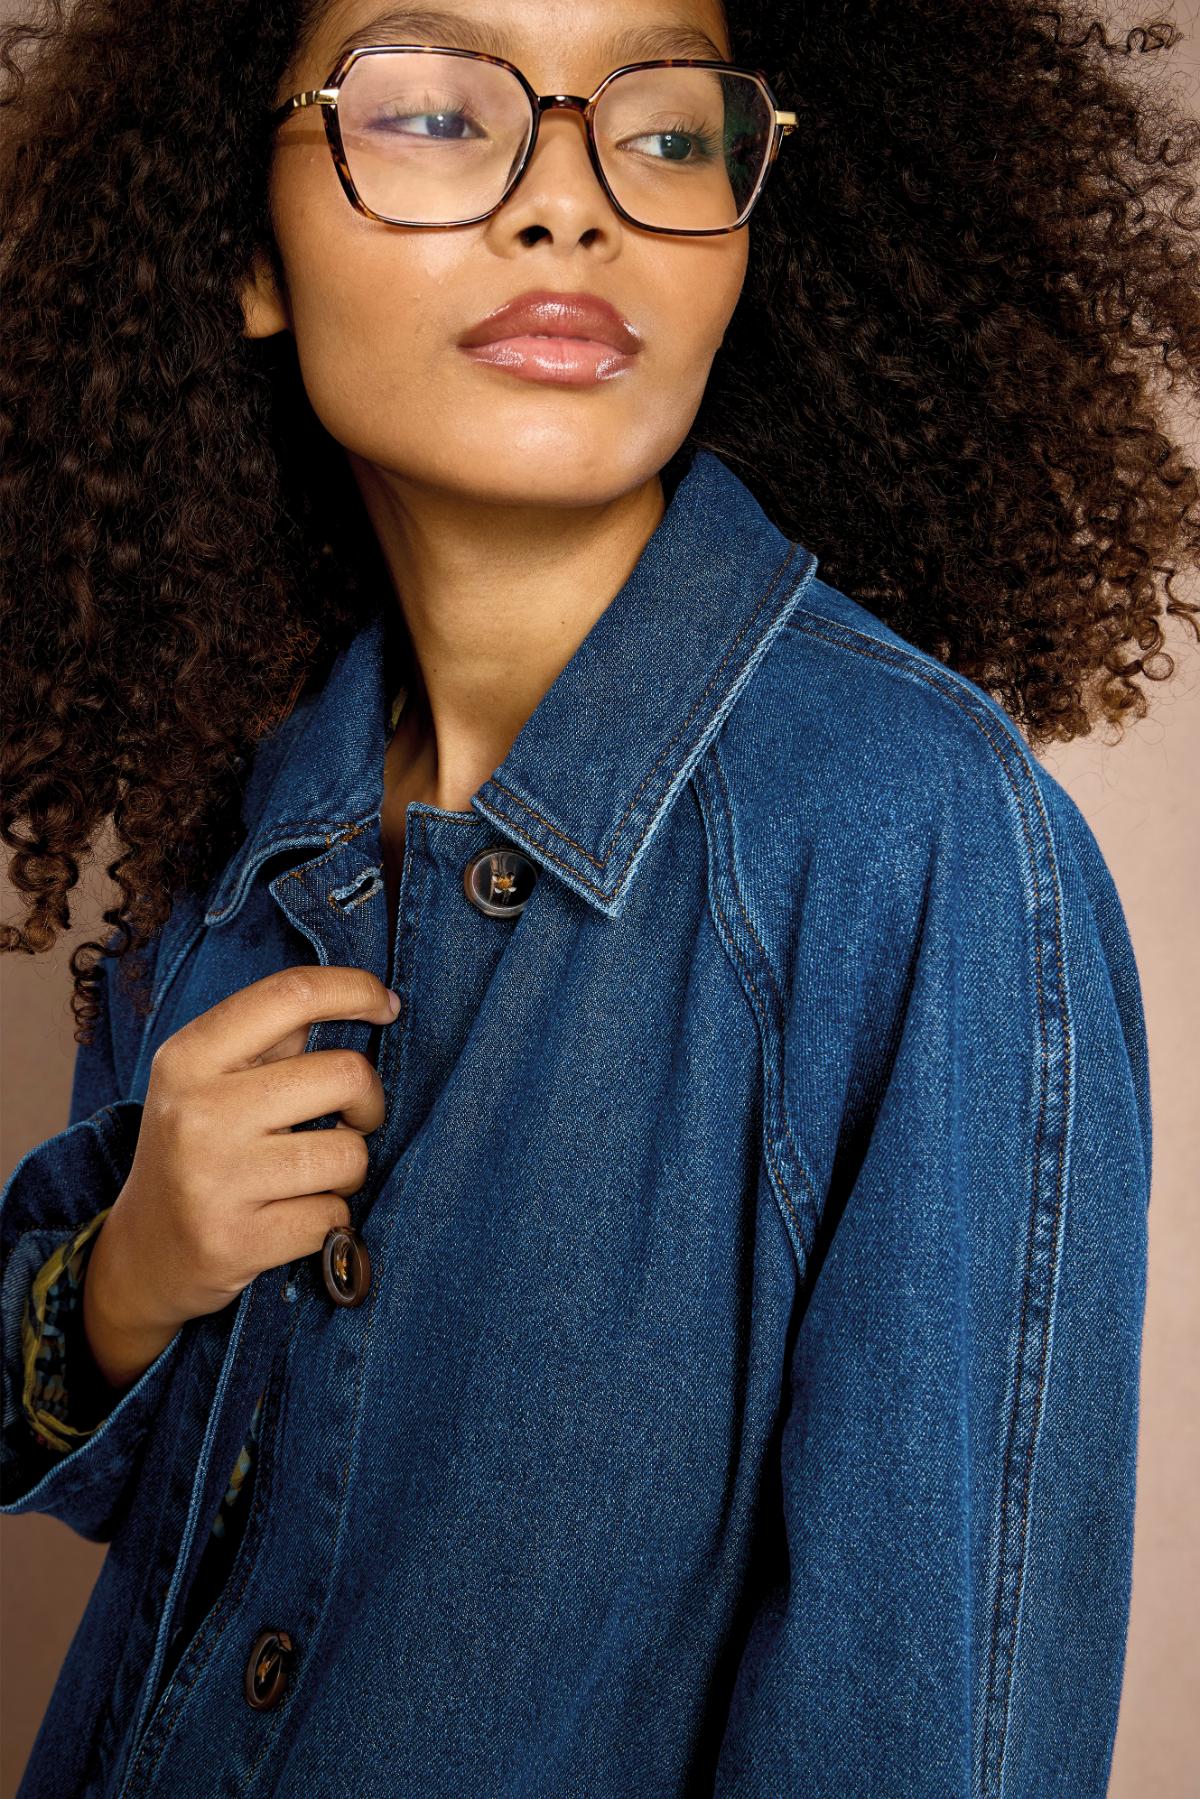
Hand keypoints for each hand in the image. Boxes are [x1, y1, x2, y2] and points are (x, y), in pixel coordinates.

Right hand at [81, 967, 399, 1390]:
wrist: (144, 1252)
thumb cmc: (199, 1149)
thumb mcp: (208, 1079)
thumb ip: (272, 1037)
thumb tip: (369, 997)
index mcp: (189, 1057)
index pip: (291, 993)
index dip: (355, 990)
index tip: (387, 1005)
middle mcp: (197, 1112)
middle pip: (345, 1075)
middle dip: (368, 1101)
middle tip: (351, 1120)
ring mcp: (213, 1180)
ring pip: (349, 1154)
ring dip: (348, 1169)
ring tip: (312, 1177)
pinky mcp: (235, 1242)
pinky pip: (334, 1218)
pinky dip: (330, 1221)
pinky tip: (294, 1217)